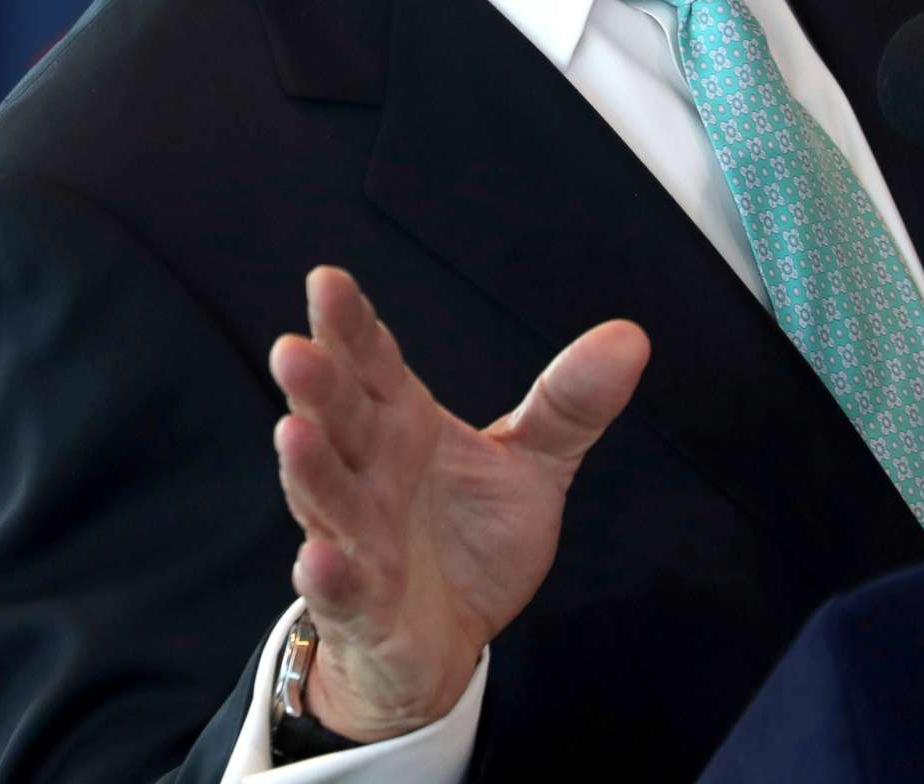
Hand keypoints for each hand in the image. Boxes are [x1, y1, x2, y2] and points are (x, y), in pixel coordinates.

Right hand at [267, 266, 649, 742]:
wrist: (446, 643)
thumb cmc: (468, 538)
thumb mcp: (530, 465)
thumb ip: (568, 403)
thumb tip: (630, 337)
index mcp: (400, 423)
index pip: (371, 364)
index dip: (349, 325)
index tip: (328, 281)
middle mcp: (369, 472)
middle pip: (338, 420)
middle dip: (316, 385)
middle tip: (294, 349)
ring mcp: (358, 538)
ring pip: (327, 497)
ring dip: (309, 468)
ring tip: (294, 433)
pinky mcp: (362, 607)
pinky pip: (341, 590)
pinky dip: (329, 576)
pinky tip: (319, 558)